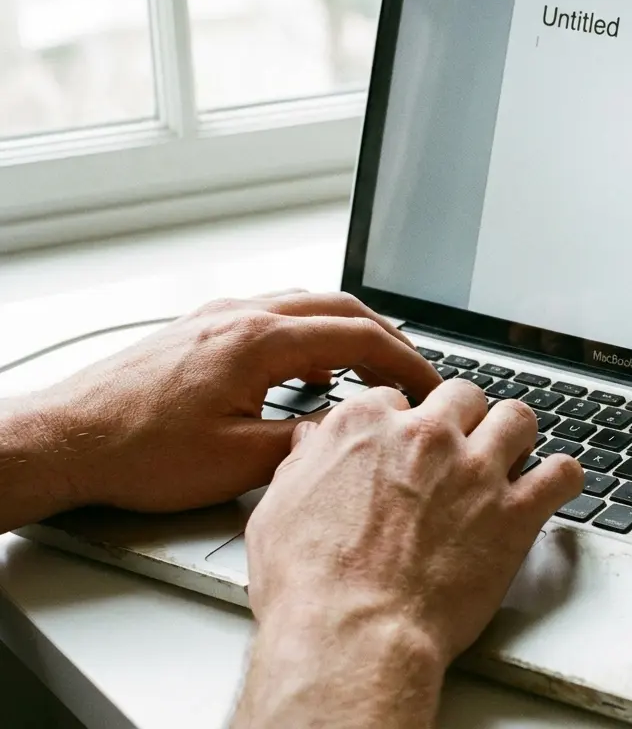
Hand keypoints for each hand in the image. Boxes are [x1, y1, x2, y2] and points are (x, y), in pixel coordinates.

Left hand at [27, 290, 441, 515]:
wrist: (65, 440)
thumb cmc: (137, 452)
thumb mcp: (239, 462)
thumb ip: (307, 441)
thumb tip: (347, 434)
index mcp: (259, 341)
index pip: (359, 335)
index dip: (407, 359)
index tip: (431, 383)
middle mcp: (241, 316)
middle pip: (339, 306)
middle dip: (387, 336)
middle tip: (414, 371)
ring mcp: (217, 317)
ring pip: (306, 305)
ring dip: (347, 331)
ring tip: (371, 369)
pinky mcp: (199, 329)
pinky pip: (273, 315)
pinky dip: (308, 334)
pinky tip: (308, 369)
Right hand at [242, 381, 582, 680]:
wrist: (353, 632)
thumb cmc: (311, 584)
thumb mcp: (279, 508)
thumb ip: (304, 462)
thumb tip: (313, 440)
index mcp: (366, 425)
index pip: (397, 398)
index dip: (403, 425)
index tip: (406, 447)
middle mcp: (426, 436)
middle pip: (462, 396)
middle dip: (462, 420)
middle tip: (458, 452)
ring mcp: (476, 470)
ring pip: (517, 418)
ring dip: (514, 435)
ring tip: (509, 458)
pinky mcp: (515, 511)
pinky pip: (561, 472)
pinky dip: (561, 478)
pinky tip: (551, 488)